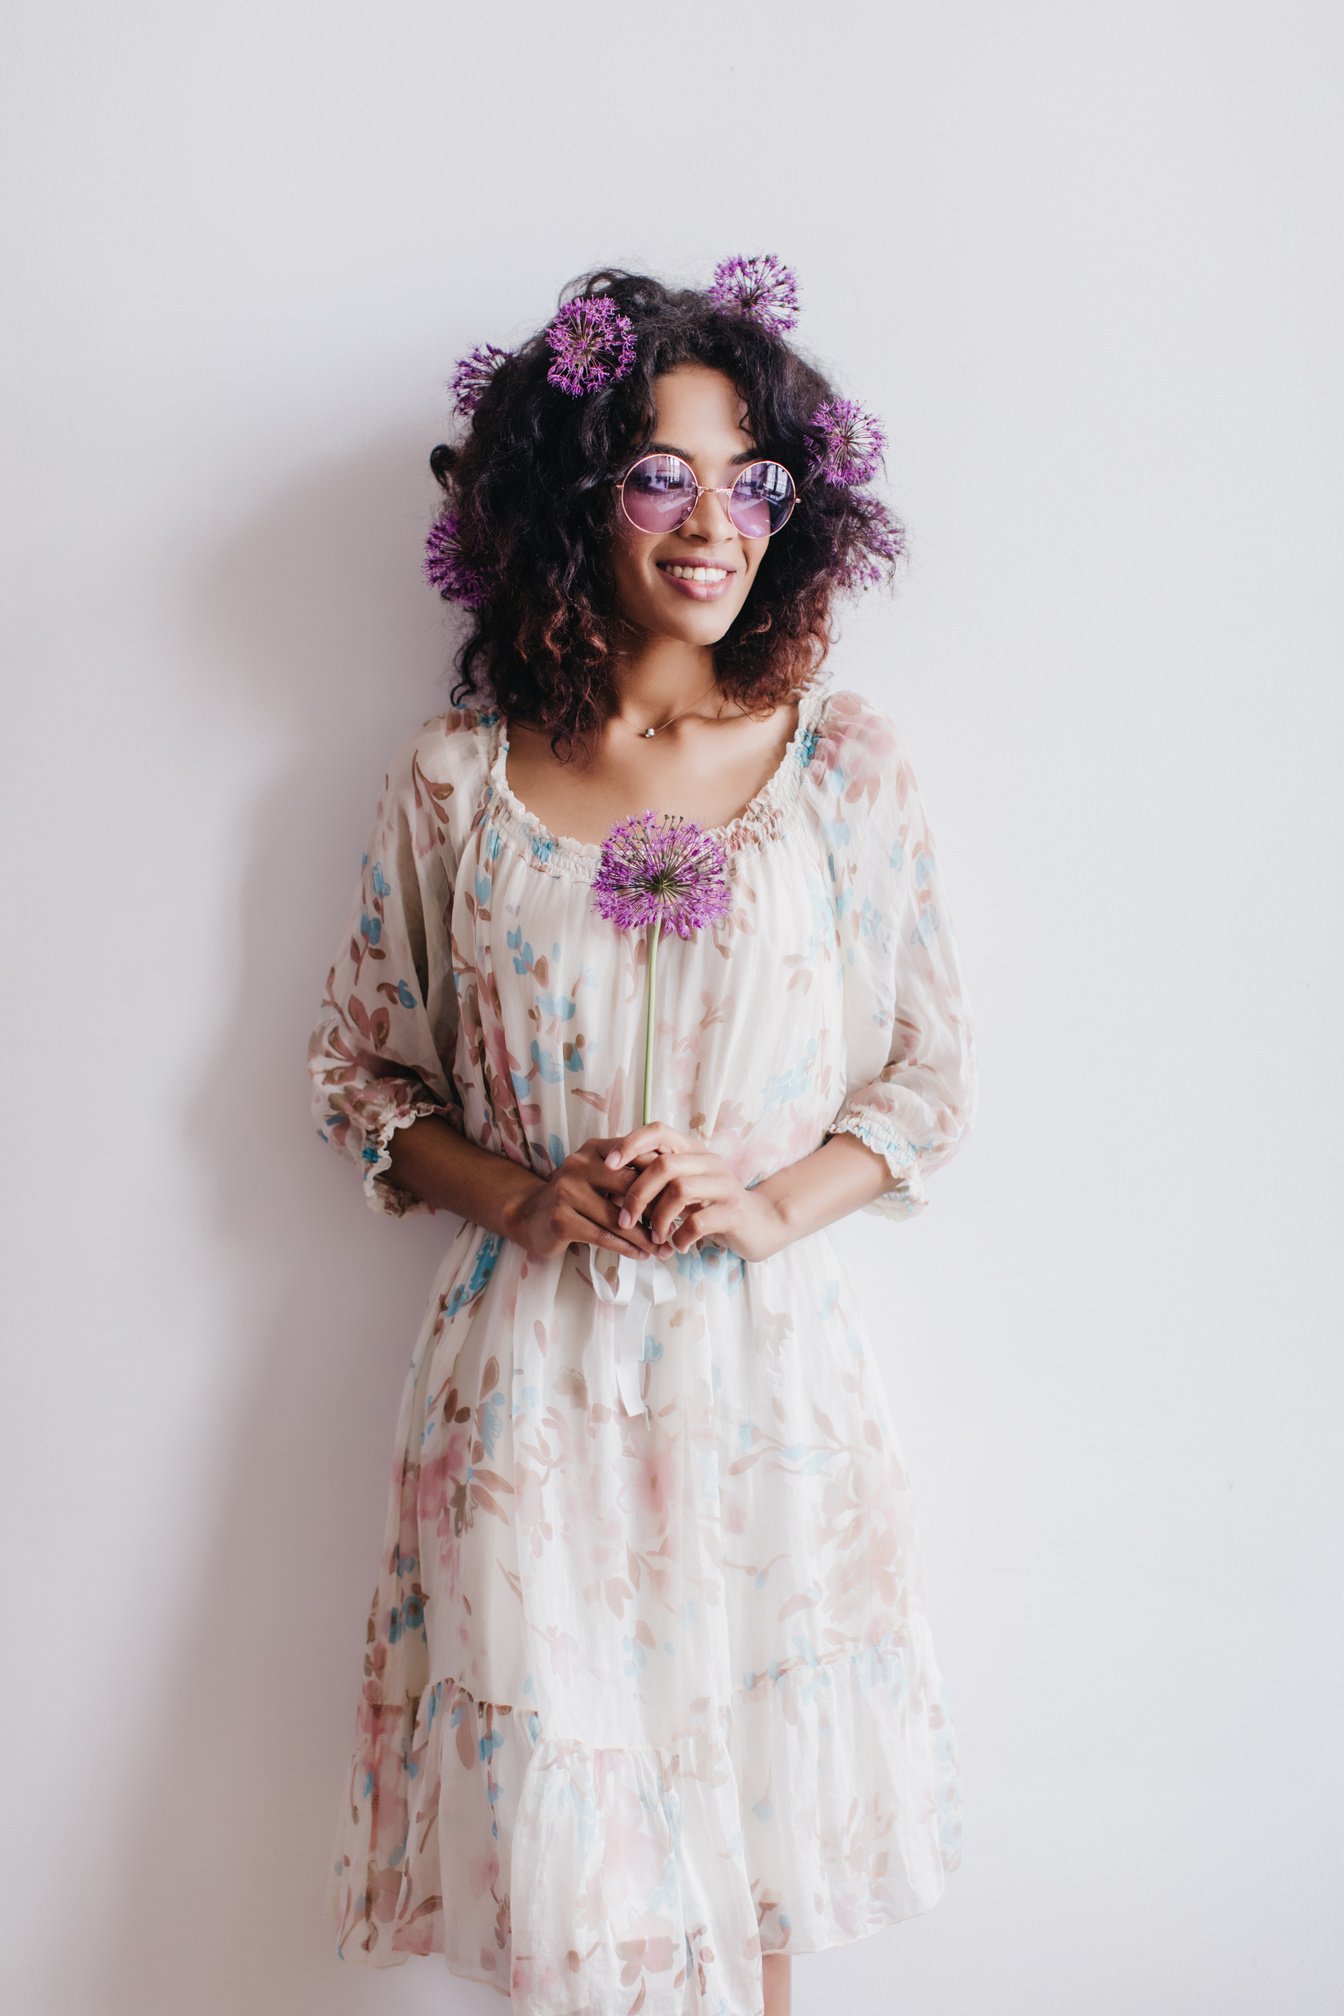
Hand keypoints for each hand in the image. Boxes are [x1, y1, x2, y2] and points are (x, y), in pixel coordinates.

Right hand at [503, 1134, 667, 1263]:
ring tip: (663, 1250)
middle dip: (658, 1210)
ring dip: (645, 1238)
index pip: (638, 1158)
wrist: (530, 1215)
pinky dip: (626, 1248)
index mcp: (595, 1149)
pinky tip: (642, 1255)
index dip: (663, 1180)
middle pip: (631, 1186)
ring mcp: (567, 1190)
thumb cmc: (575, 1197)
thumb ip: (629, 1174)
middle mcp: (579, 1164)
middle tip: (677, 1229)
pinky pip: (603, 1236)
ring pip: (619, 1218)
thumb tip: (677, 1188)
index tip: (683, 1201)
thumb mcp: (600, 1176)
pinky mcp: (561, 1218)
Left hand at [602, 1121, 788, 1263]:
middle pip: (665, 1165)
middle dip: (638, 1194)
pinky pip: (698, 1222)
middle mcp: (709, 1161)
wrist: (759, 1225)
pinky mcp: (734, 1212)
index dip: (631, 1144)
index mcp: (693, 1150)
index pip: (659, 1131)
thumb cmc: (710, 1206)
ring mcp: (725, 1185)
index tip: (609, 1165)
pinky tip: (677, 1245)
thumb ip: (657, 1179)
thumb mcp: (683, 1187)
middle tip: (625, 1219)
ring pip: (680, 1191)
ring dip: (658, 1219)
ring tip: (654, 1237)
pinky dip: (680, 1237)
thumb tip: (612, 1180)